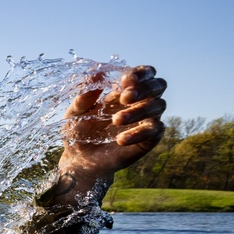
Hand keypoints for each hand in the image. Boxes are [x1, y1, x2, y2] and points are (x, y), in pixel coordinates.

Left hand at [60, 65, 166, 185]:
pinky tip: (120, 140)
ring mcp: (146, 121)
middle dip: (144, 88)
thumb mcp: (74, 114)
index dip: (141, 73)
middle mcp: (139, 103)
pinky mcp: (148, 139)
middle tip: (124, 97)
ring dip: (139, 110)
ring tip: (116, 120)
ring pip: (159, 106)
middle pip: (158, 85)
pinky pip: (155, 131)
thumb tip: (95, 73)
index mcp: (123, 91)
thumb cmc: (78, 133)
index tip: (126, 79)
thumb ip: (83, 96)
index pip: (144, 73)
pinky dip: (139, 133)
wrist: (79, 161)